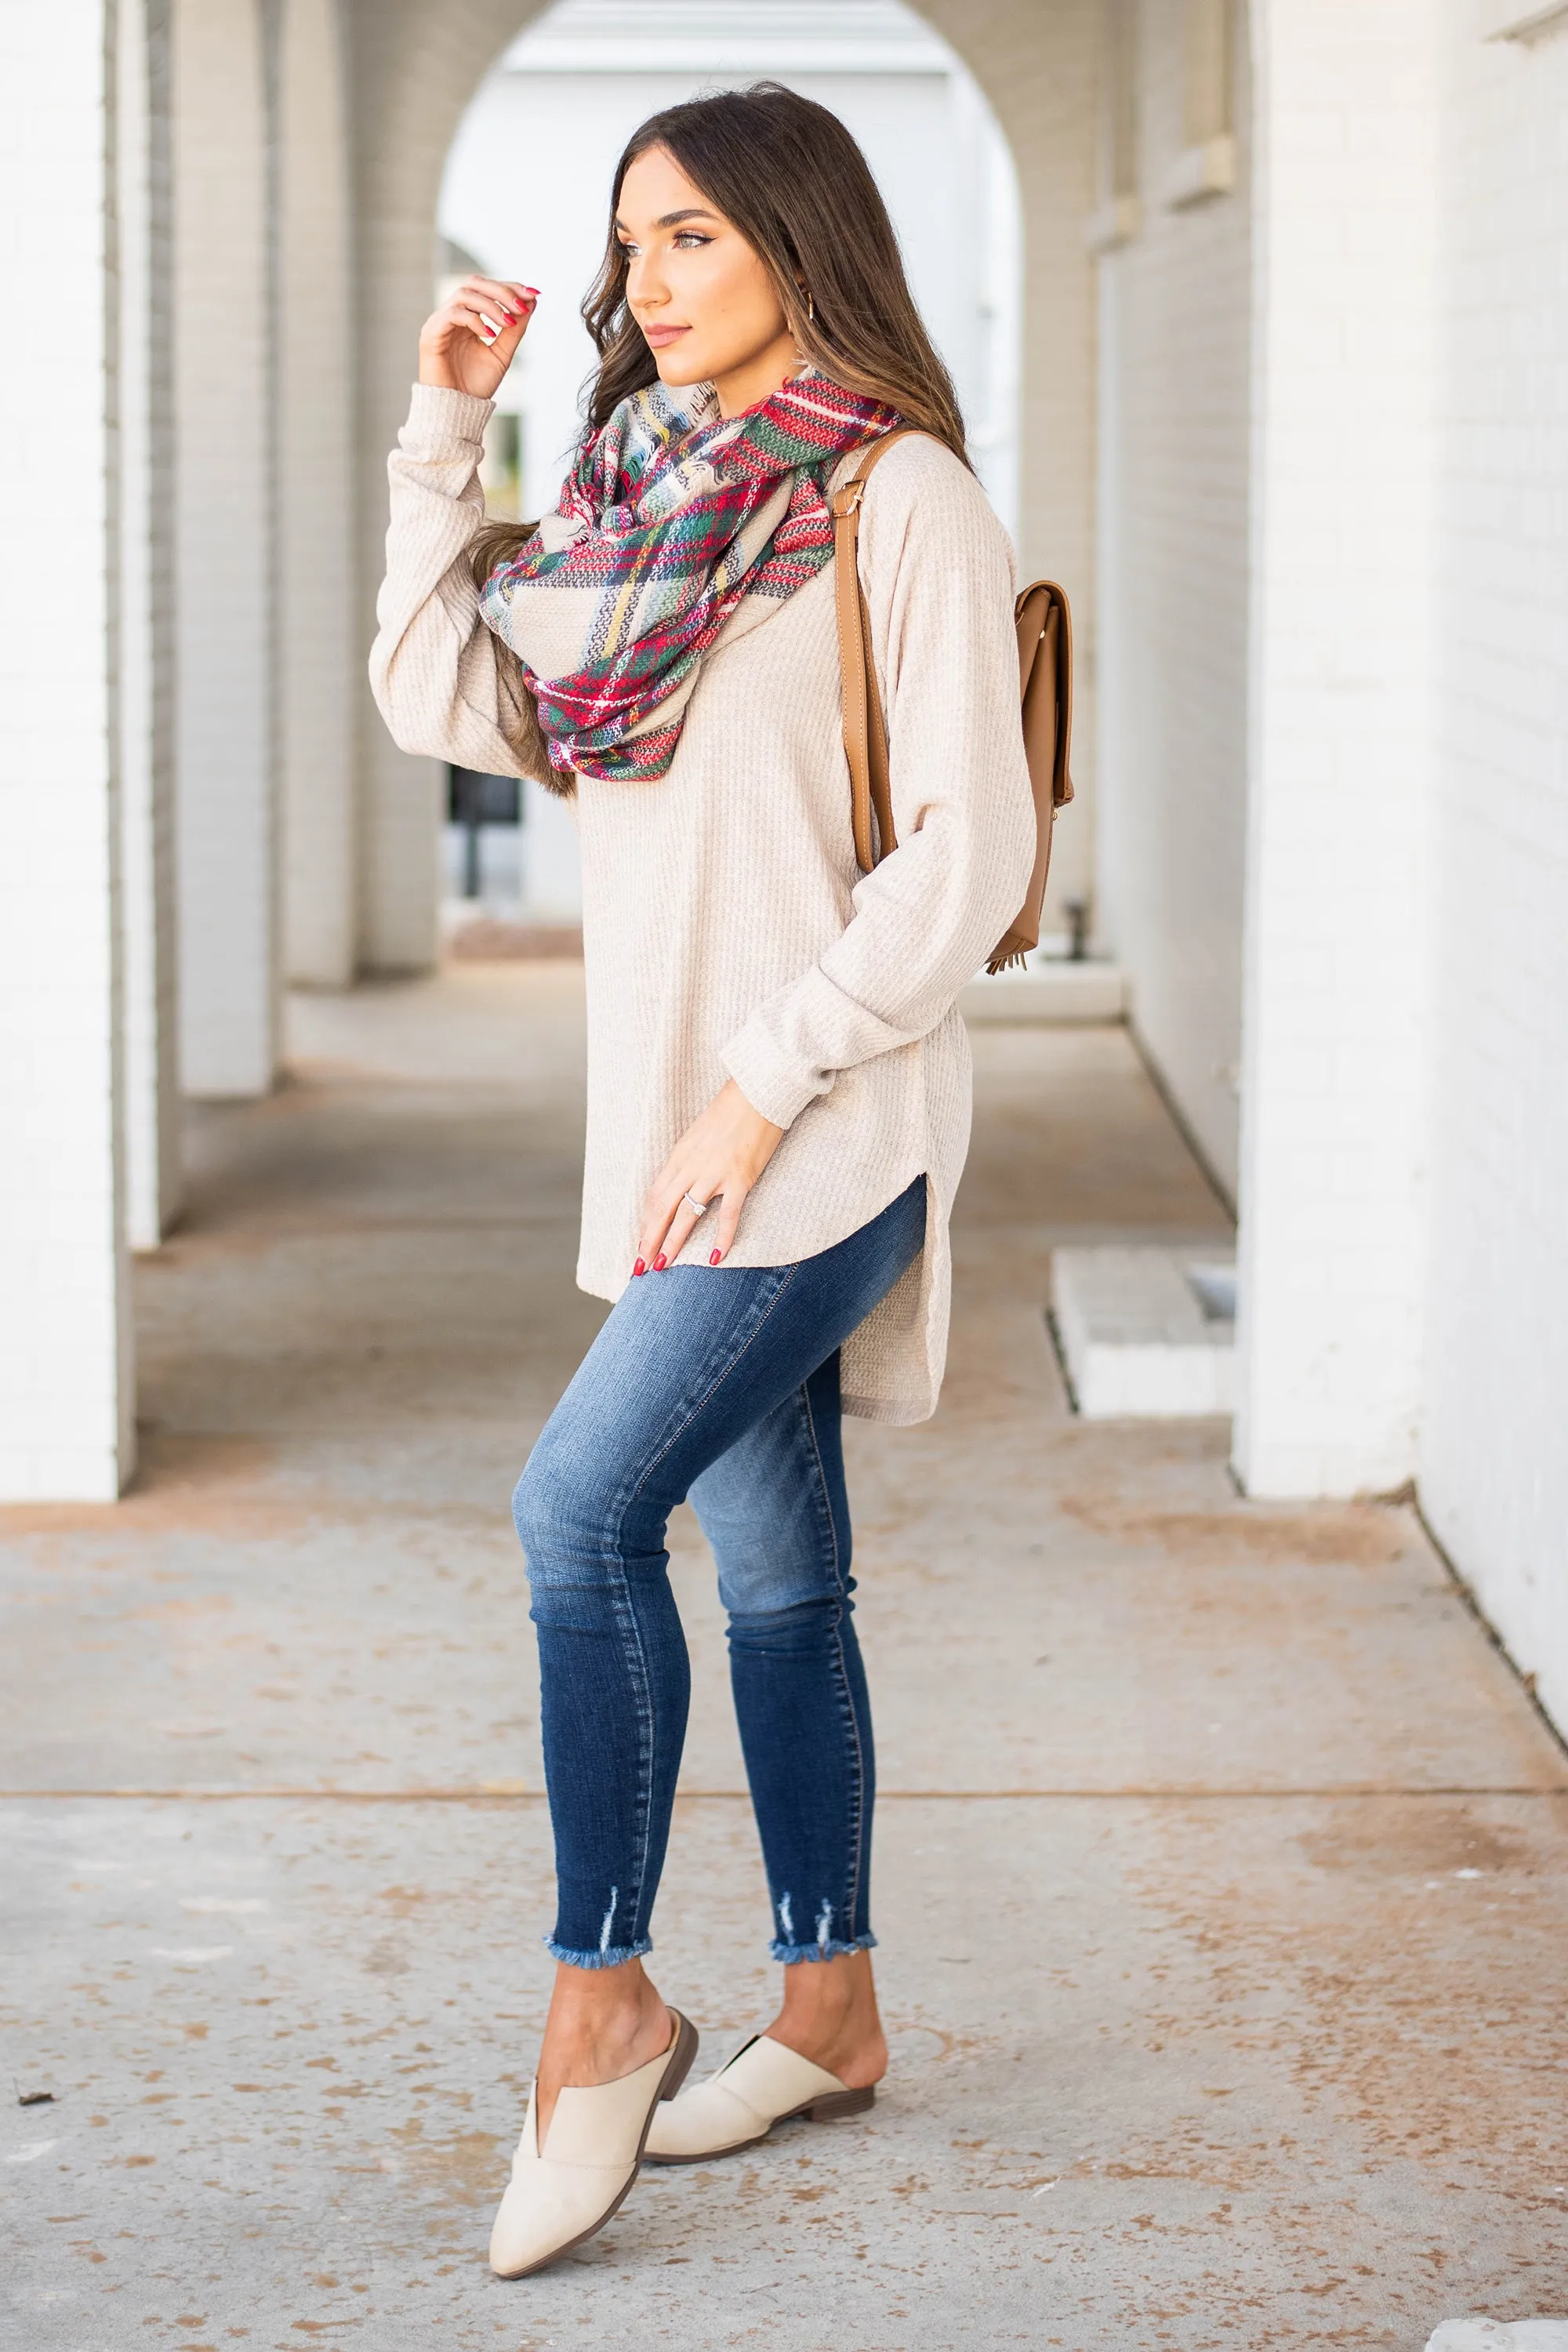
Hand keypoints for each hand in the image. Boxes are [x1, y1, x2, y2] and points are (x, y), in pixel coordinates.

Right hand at [418, 274, 536, 399]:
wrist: (457, 411)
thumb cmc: (475, 385)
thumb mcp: (502, 353)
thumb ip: (514, 329)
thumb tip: (532, 301)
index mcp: (467, 317)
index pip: (486, 289)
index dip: (509, 287)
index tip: (533, 295)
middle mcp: (451, 315)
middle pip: (474, 283)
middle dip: (501, 291)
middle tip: (522, 304)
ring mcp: (439, 322)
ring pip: (464, 294)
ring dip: (491, 305)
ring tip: (507, 323)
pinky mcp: (431, 334)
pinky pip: (453, 314)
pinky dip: (474, 320)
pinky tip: (489, 335)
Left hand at [635, 1082, 784, 1274]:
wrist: (756, 1094)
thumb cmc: (730, 1111)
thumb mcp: (698, 1135)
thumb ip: (689, 1160)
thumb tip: (682, 1183)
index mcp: (679, 1156)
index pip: (655, 1196)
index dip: (646, 1222)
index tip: (641, 1242)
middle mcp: (691, 1167)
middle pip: (662, 1210)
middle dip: (649, 1240)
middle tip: (641, 1265)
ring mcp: (714, 1174)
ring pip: (686, 1216)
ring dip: (671, 1244)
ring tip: (662, 1266)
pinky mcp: (739, 1179)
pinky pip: (728, 1215)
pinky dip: (721, 1239)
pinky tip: (714, 1258)